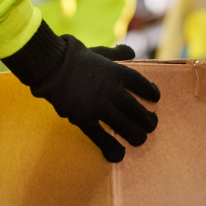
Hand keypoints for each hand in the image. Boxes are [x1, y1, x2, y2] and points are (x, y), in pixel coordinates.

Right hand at [3, 21, 159, 162]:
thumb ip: (117, 54)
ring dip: (135, 134)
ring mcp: (96, 105)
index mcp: (116, 72)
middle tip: (152, 125)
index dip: (151, 92)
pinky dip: (110, 146)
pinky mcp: (82, 118)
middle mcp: (110, 89)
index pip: (141, 84)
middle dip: (147, 119)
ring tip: (141, 140)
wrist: (50, 65)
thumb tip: (130, 51)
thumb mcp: (100, 52)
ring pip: (123, 124)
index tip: (156, 98)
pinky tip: (119, 155)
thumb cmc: (75, 56)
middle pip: (136, 108)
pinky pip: (99, 135)